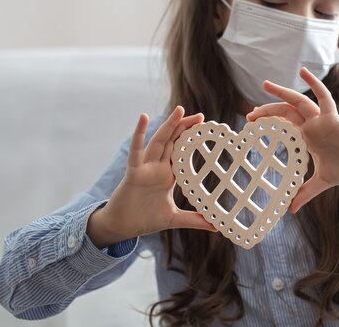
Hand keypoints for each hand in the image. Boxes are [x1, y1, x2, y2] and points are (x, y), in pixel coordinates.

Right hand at [87, 106, 216, 248]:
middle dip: (185, 128)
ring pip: (159, 142)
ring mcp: (145, 168)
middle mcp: (158, 168)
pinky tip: (143, 117)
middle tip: (201, 116)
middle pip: (173, 142)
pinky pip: (136, 151)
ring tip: (180, 111)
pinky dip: (138, 133)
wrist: (122, 228)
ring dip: (169, 126)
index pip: (182, 152)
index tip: (206, 128)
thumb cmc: (145, 220)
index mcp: (168, 175)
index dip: (192, 140)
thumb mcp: (174, 218)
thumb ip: (194, 220)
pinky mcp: (133, 172)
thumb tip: (216, 227)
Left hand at [246, 67, 338, 213]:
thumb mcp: (322, 181)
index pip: (283, 126)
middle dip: (267, 111)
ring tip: (265, 84)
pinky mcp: (333, 119)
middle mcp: (312, 125)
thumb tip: (291, 209)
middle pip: (285, 113)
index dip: (268, 124)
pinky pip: (323, 98)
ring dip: (282, 93)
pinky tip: (304, 72)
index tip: (251, 125)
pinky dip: (315, 84)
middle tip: (250, 115)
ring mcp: (321, 120)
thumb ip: (306, 192)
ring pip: (298, 102)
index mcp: (307, 137)